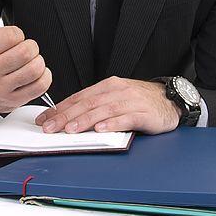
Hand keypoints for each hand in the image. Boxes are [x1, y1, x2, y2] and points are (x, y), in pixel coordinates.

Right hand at [0, 1, 52, 114]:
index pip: (10, 36)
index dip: (16, 33)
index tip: (12, 38)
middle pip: (26, 52)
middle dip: (30, 46)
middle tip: (24, 48)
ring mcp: (2, 90)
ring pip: (35, 69)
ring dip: (38, 60)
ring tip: (29, 60)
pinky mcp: (15, 101)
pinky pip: (42, 85)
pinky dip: (44, 75)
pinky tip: (34, 72)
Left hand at [34, 76, 180, 134]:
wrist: (170, 100)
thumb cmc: (140, 101)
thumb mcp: (115, 98)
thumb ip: (95, 106)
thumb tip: (68, 118)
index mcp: (107, 86)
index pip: (78, 97)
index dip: (60, 108)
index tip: (44, 119)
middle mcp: (117, 91)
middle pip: (87, 103)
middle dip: (66, 116)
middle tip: (50, 127)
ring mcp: (131, 101)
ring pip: (103, 110)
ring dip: (85, 120)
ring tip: (71, 129)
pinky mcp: (144, 113)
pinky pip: (126, 118)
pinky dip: (113, 123)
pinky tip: (101, 129)